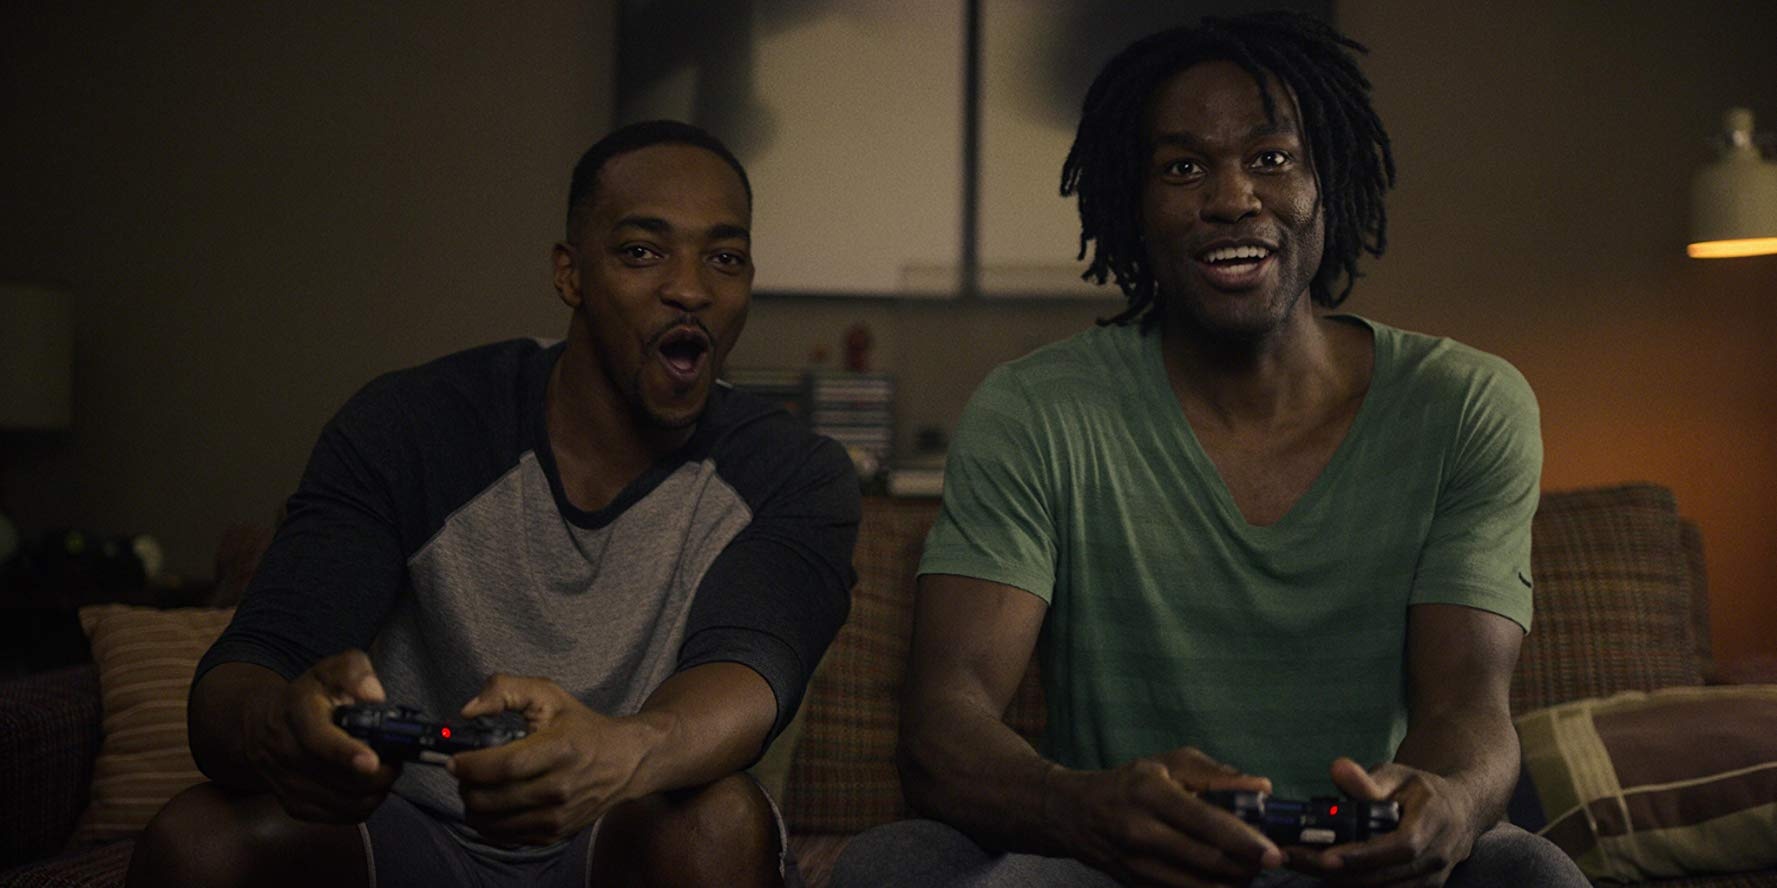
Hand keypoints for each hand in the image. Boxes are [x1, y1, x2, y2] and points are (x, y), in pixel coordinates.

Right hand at [244, 649, 401, 822]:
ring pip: (344, 803)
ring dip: (376, 792)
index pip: (318, 740)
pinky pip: (339, 816)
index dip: (346, 753)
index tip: (373, 761)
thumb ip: (355, 672)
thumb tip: (373, 694)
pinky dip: (364, 806)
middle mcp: (287, 753)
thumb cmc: (308, 696)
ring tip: (387, 772)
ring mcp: (288, 784)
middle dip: (380, 774)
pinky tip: (371, 787)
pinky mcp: (295, 806)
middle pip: (339, 779)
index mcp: (297, 715)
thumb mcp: (330, 670)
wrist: (262, 726)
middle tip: (397, 760)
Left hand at [449, 673, 645, 845]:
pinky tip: (493, 803)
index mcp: (560, 750)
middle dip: (465, 785)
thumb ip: (504, 690)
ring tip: (478, 787)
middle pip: (490, 799)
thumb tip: (467, 711)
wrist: (625, 761)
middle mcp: (560, 789)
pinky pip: (504, 837)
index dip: (469, 765)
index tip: (455, 759)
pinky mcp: (554, 834)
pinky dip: (488, 822)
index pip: (503, 767)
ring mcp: (557, 817)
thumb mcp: (548, 695)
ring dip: (472, 805)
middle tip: (466, 772)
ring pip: (491, 823)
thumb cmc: (582, 726)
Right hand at [1058, 746, 1281, 887]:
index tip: (1274, 853)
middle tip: (1269, 861)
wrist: (1075, 814)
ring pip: (1199, 887)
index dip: (1245, 841)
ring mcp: (1136, 865)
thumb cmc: (1130, 783)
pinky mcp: (1137, 886)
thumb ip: (1217, 775)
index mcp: (1151, 793)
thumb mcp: (1168, 763)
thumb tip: (1262, 789)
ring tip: (1248, 869)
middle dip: (1247, 866)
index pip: (1206, 822)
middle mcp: (1141, 831)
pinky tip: (1223, 879)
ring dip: (1233, 883)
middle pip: (1208, 860)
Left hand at [1285, 757, 1476, 886]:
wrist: (1458, 814)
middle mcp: (1436, 857)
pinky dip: (1352, 884)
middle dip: (1337, 872)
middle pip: (1385, 876)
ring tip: (1300, 862)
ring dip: (1339, 881)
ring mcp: (1431, 880)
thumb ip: (1367, 779)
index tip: (1326, 858)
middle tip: (1294, 858)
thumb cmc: (1421, 791)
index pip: (1400, 847)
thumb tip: (1338, 769)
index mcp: (1435, 822)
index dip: (1363, 856)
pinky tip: (1322, 871)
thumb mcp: (1397, 775)